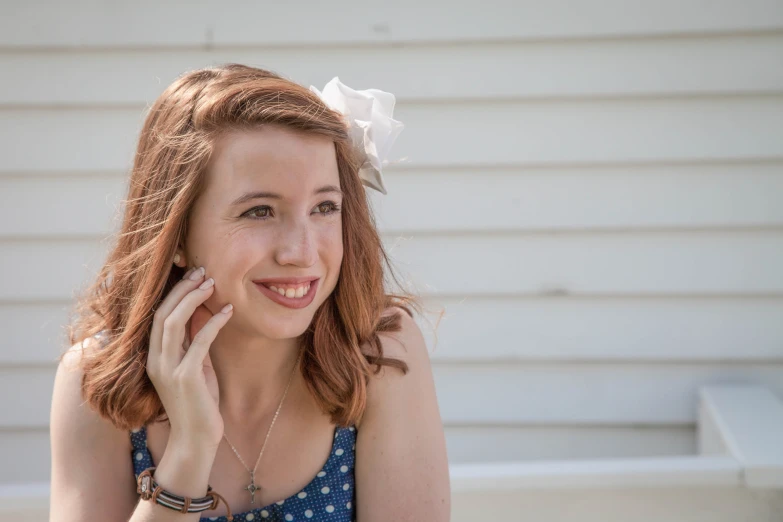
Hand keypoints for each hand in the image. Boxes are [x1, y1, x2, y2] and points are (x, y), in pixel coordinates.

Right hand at [145, 266, 231, 449]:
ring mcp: (168, 369)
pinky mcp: (186, 378)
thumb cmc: (198, 402)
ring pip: (173, 323)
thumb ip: (194, 341)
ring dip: (193, 299)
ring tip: (212, 283)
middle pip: (162, 313)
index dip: (174, 292)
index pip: (158, 315)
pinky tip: (228, 311)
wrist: (196, 440)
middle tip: (203, 271)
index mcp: (154, 357)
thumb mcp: (196, 365)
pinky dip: (213, 323)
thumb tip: (204, 311)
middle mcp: (155, 360)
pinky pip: (199, 342)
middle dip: (182, 288)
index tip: (193, 274)